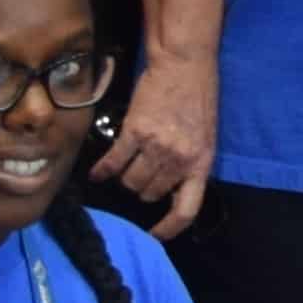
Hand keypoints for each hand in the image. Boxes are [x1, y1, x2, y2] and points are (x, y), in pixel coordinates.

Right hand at [106, 51, 218, 237]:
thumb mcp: (206, 137)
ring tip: (126, 168)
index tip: (155, 236)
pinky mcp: (134, 132)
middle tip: (141, 176)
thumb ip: (191, 163)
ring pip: (130, 182)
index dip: (169, 228)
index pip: (186, 209)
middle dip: (143, 190)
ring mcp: (155, 147)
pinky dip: (103, 170)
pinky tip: (97, 173)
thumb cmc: (199, 100)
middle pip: (149, 194)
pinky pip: (113, 162)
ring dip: (125, 179)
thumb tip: (172, 188)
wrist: (185, 66)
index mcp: (201, 163)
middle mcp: (178, 160)